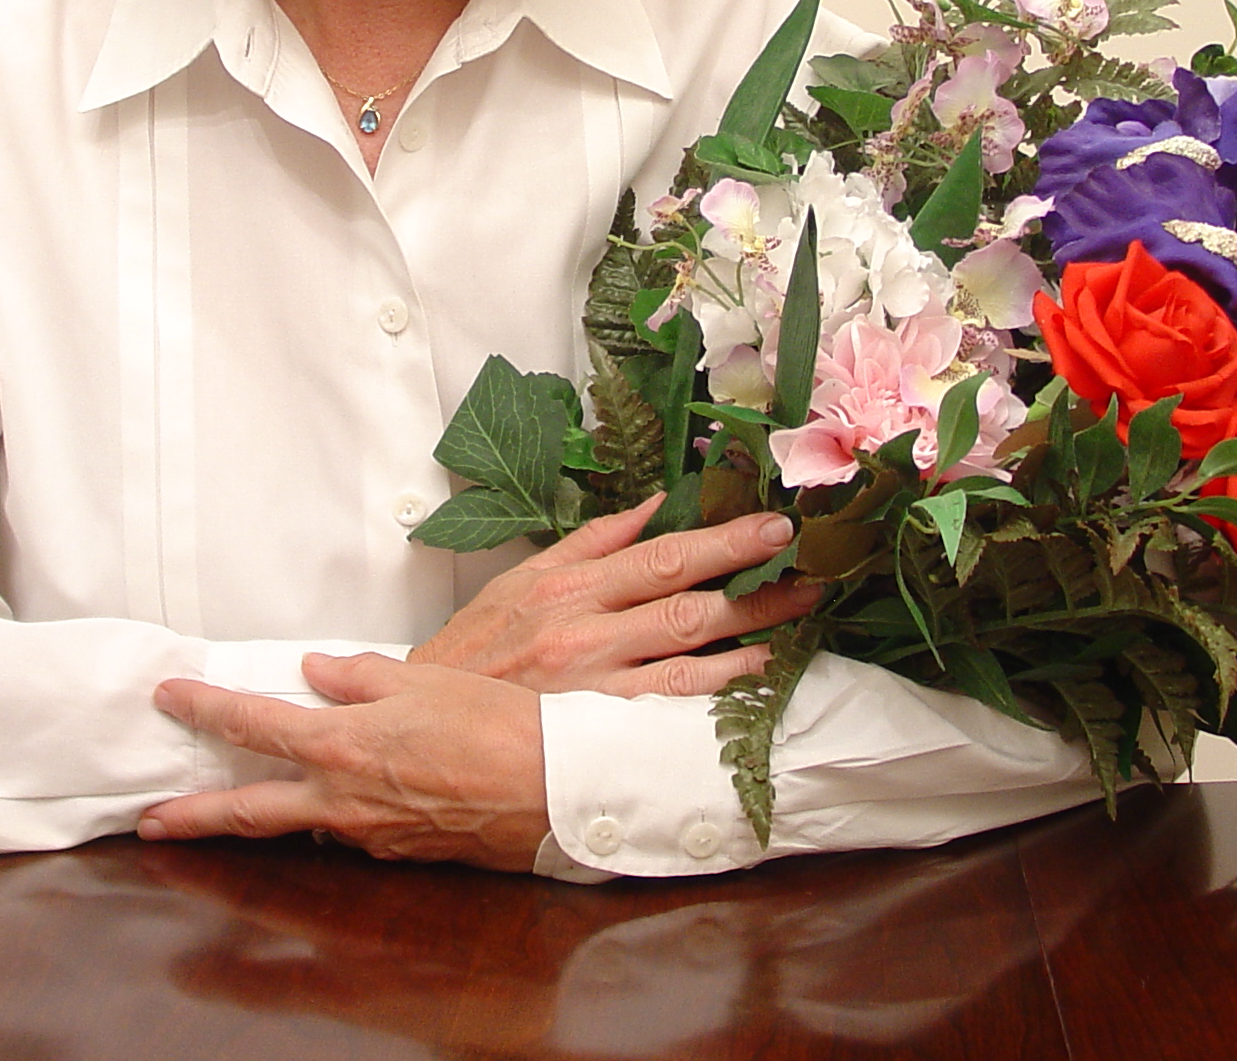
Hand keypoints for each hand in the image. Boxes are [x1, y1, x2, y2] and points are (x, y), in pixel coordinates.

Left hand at [141, 653, 546, 870]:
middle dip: (192, 819)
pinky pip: (346, 834)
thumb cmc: (496, 726)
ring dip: (258, 822)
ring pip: (296, 829)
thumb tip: (316, 670)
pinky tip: (326, 808)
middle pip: (247, 813)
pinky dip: (324, 821)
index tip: (170, 696)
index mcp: (342, 745)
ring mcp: (368, 834)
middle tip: (150, 823)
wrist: (551, 788)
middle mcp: (343, 800)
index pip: (252, 725)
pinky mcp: (398, 852)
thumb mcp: (423, 680)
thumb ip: (359, 675)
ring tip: (223, 815)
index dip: (204, 708)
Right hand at [412, 496, 815, 695]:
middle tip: (808, 568)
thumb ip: (591, 542)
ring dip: (748, 638)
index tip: (770, 527)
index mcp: (568, 590)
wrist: (428, 725)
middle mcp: (586, 634)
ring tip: (797, 620)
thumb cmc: (475, 652)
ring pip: (686, 656)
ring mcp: (597, 687)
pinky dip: (716, 690)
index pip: (660, 556)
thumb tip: (653, 506)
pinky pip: (670, 707)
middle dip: (752, 583)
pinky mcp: (599, 730)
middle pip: (685, 602)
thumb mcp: (520, 581)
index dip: (721, 541)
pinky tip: (754, 678)